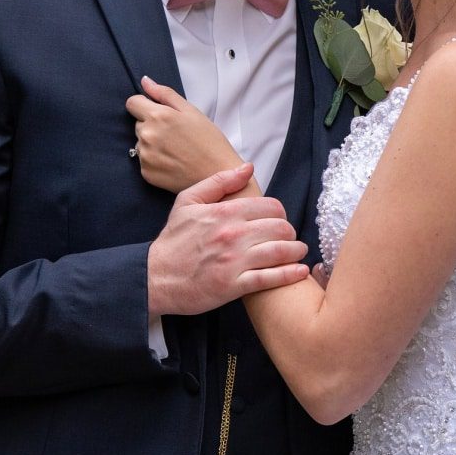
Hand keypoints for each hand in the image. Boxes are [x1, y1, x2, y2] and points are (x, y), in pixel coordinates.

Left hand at [126, 76, 244, 193]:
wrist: (218, 174)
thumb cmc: (210, 141)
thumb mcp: (192, 111)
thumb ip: (165, 94)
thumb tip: (145, 81)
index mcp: (158, 116)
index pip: (132, 103)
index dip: (144, 105)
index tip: (158, 113)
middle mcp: (147, 135)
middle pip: (138, 124)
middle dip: (152, 126)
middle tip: (175, 135)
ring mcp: (145, 155)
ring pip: (141, 143)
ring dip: (153, 144)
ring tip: (176, 150)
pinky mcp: (146, 172)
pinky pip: (144, 161)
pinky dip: (155, 161)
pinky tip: (173, 162)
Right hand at [148, 164, 310, 319]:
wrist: (155, 277)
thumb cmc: (174, 240)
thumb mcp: (188, 202)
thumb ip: (218, 182)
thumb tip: (247, 168)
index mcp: (224, 212)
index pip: (271, 206)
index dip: (280, 213)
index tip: (277, 220)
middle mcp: (232, 235)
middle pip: (281, 228)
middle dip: (289, 232)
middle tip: (288, 237)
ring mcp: (234, 261)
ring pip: (281, 251)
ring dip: (296, 251)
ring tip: (297, 251)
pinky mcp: (234, 286)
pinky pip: (271, 278)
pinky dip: (291, 274)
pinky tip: (300, 271)